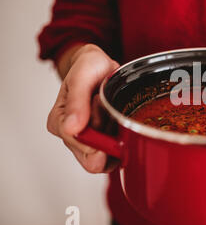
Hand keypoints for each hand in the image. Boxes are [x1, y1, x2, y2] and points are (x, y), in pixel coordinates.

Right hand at [47, 44, 119, 172]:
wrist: (101, 67)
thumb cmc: (88, 69)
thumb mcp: (82, 76)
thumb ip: (76, 101)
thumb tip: (71, 128)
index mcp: (60, 122)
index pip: (77, 142)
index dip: (95, 125)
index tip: (99, 101)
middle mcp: (73, 136)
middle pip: (93, 157)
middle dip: (108, 135)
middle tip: (109, 108)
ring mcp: (91, 142)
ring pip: (108, 157)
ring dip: (117, 135)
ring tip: (113, 111)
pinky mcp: (107, 144)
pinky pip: (119, 156)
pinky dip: (125, 141)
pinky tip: (121, 121)